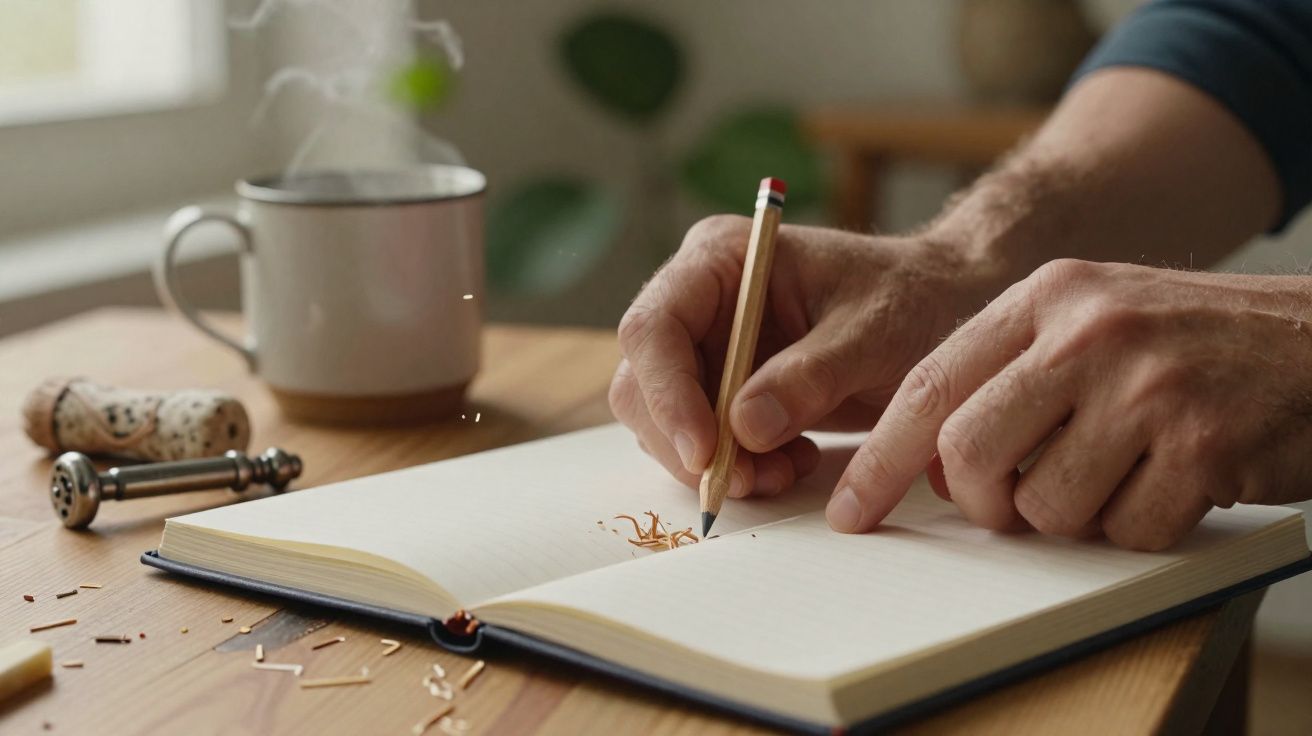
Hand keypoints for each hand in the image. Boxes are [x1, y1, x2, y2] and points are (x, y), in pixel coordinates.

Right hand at [610, 215, 1004, 496]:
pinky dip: (738, 468)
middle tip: (748, 480)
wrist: (942, 313)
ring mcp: (706, 347)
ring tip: (785, 469)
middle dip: (688, 442)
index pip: (654, 327)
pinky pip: (701, 442)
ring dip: (715, 463)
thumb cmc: (912, 300)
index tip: (706, 452)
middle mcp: (698, 300)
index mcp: (721, 259)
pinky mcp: (723, 390)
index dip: (668, 394)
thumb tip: (744, 427)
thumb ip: (810, 375)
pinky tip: (791, 462)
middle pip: (644, 383)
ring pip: (664, 422)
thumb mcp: (872, 333)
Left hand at [833, 259, 1311, 549]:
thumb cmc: (1188, 342)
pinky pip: (1124, 531)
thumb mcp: (1089, 324)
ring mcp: (1148, 387)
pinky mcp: (1204, 446)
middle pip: (968, 452)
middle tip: (1009, 504)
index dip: (880, 457)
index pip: (929, 386)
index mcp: (1047, 298)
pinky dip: (1137, 526)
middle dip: (978, 500)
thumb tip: (927, 462)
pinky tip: (1170, 481)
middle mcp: (1090, 333)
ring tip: (1119, 471)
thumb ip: (1005, 377)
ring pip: (1044, 506)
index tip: (853, 509)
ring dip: (1070, 514)